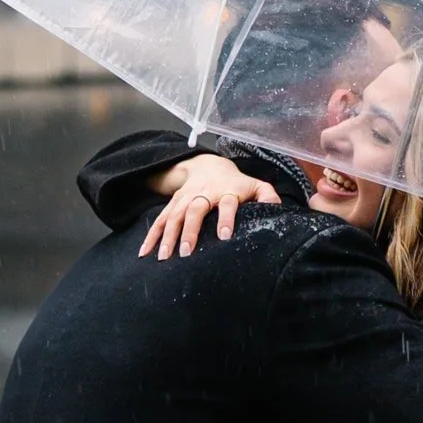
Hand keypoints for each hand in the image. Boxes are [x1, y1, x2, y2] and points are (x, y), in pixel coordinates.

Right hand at [140, 153, 280, 257]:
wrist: (208, 165)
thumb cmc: (236, 183)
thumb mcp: (255, 185)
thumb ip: (267, 196)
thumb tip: (278, 210)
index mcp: (228, 190)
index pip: (228, 203)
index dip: (226, 218)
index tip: (224, 236)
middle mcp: (205, 193)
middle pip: (195, 209)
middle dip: (190, 230)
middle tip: (187, 252)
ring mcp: (186, 198)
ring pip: (174, 215)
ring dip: (167, 235)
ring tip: (164, 257)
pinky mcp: (172, 203)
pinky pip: (159, 219)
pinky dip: (150, 235)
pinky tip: (144, 252)